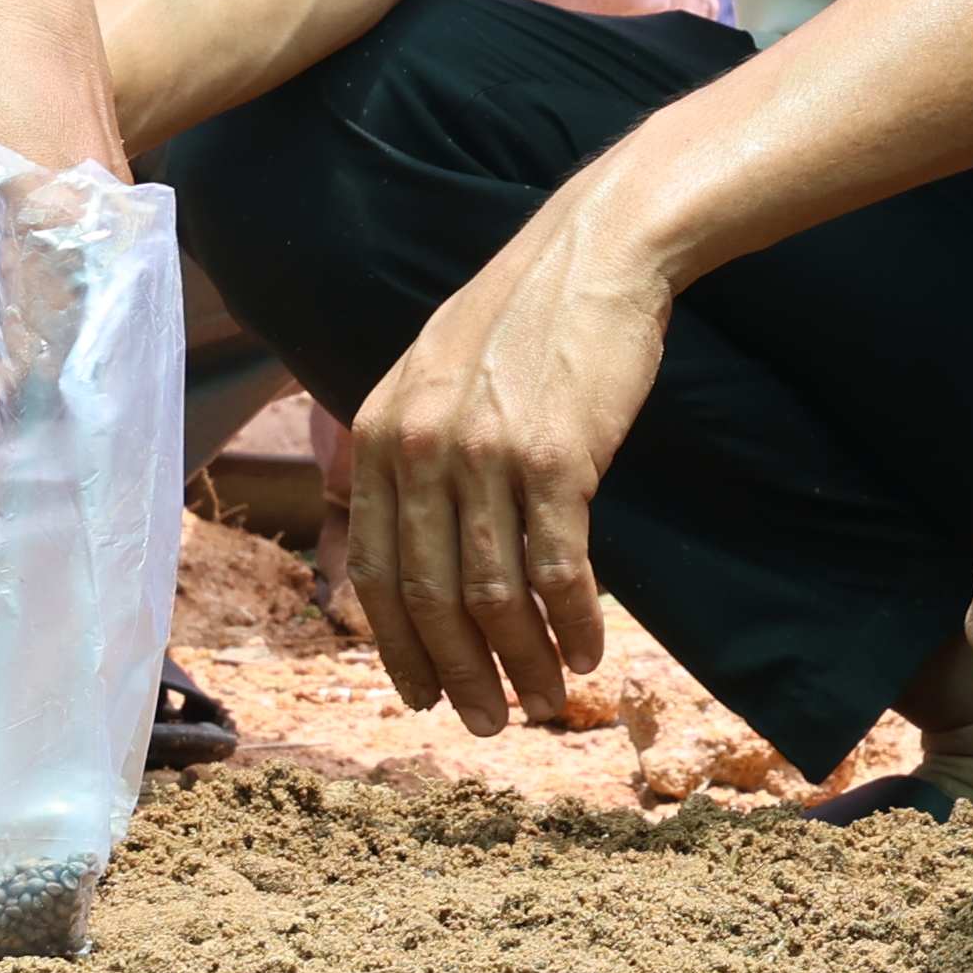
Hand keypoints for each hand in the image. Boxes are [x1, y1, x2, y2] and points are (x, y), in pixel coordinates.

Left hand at [340, 163, 679, 730]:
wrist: (597, 250)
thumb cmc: (525, 316)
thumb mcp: (434, 373)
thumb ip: (410, 450)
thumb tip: (407, 547)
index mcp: (380, 433)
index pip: (375, 572)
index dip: (400, 647)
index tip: (423, 697)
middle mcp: (419, 447)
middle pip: (430, 597)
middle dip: (460, 674)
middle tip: (487, 722)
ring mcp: (486, 453)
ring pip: (493, 594)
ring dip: (521, 662)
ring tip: (545, 700)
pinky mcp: (556, 457)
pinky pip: (557, 568)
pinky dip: (572, 624)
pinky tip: (589, 651)